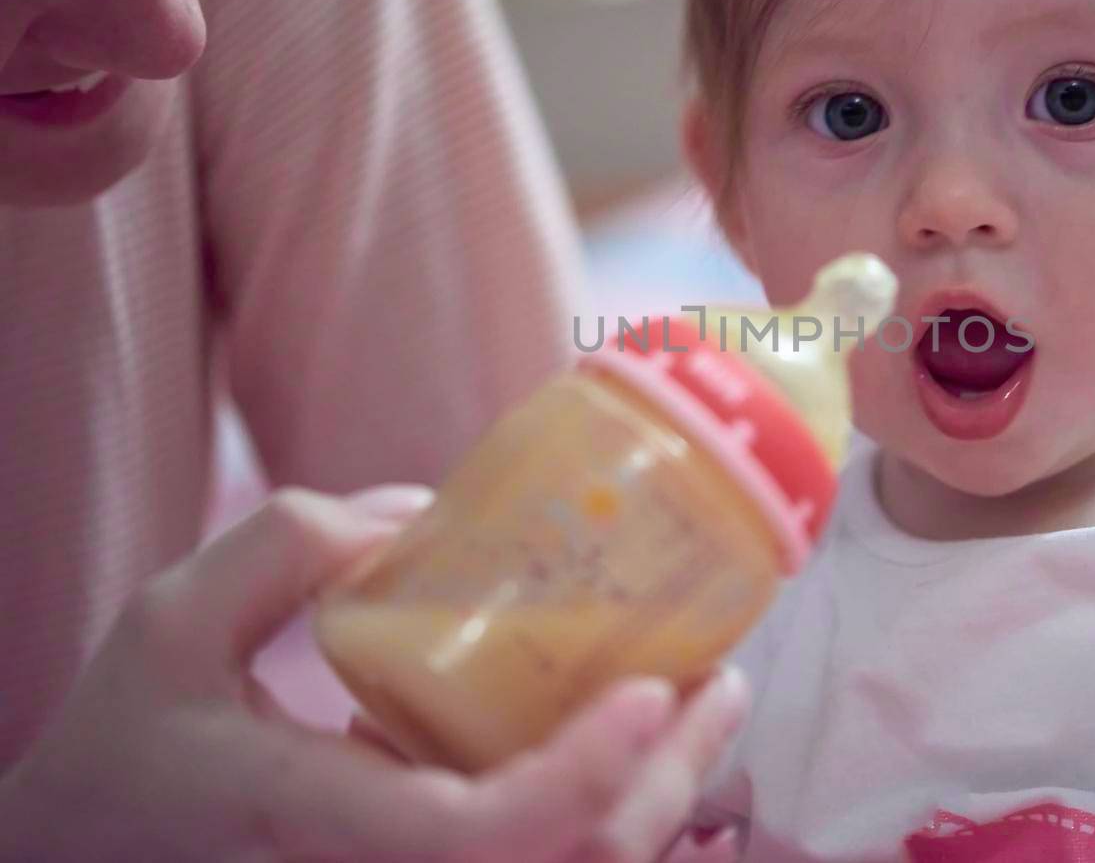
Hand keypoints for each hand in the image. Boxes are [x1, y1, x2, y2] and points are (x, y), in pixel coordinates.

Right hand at [0, 486, 749, 861]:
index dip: (582, 776)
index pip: (476, 836)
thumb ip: (283, 549)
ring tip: (703, 702)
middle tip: (718, 678)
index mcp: (313, 826)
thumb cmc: (128, 751)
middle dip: (668, 781)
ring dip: (661, 801)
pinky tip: (641, 752)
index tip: (650, 689)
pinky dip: (615, 819)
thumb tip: (426, 511)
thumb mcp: (168, 624)